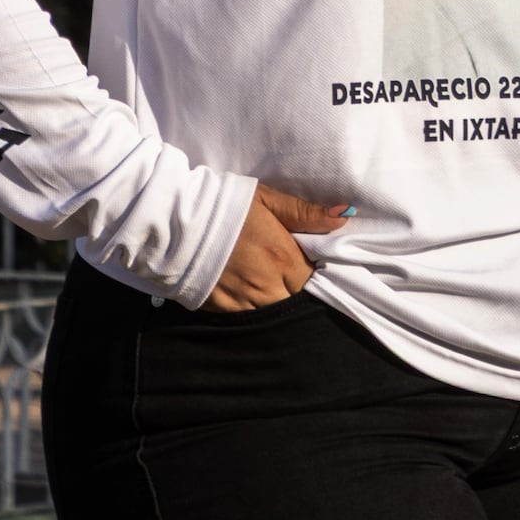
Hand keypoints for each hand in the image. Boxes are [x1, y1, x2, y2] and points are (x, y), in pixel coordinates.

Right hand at [207, 187, 347, 312]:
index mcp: (283, 258)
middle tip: (294, 280)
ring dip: (278, 304)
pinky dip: (254, 310)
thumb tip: (344, 215)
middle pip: (296, 302)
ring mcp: (243, 302)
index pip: (315, 280)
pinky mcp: (221, 310)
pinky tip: (250, 296)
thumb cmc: (224, 205)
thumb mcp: (267, 200)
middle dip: (299, 294)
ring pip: (273, 315)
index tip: (315, 269)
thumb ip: (305, 213)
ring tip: (274, 289)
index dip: (317, 276)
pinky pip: (247, 318)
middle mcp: (266, 286)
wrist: (175, 223)